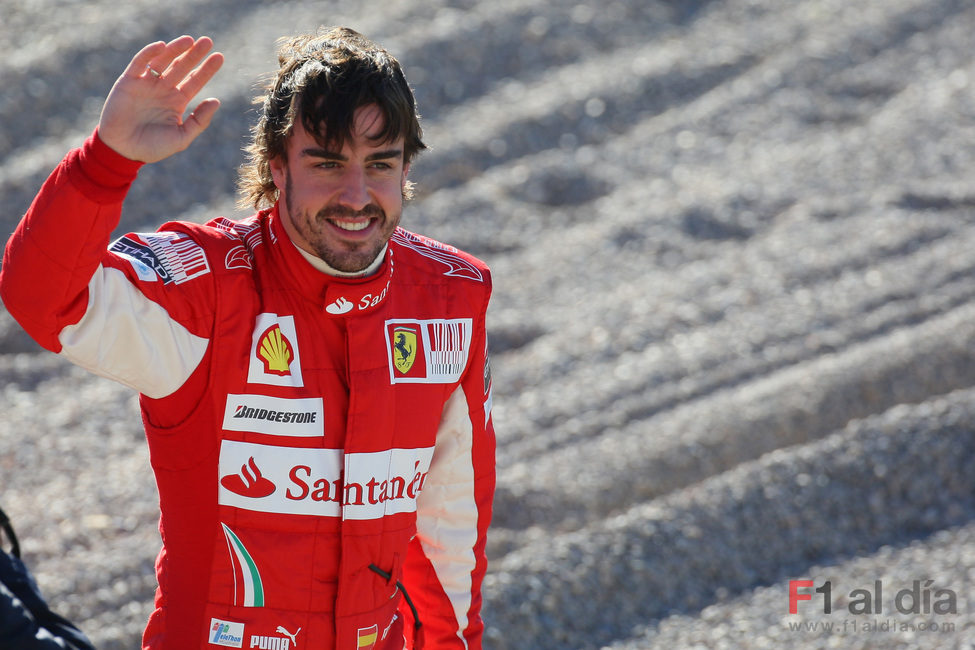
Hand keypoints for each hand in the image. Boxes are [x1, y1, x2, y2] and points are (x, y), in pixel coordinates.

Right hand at [97, 36, 223, 162]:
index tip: (220, 56)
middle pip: (181, 67)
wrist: (123, 151)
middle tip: (207, 41)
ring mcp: (146, 84)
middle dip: (194, 54)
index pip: (195, 81)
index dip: (207, 69)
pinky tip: (163, 46)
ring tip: (189, 40)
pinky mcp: (128, 81)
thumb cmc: (152, 148)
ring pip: (163, 61)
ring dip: (175, 49)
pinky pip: (139, 63)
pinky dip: (149, 53)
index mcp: (176, 102)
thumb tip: (216, 100)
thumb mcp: (182, 137)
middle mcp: (163, 90)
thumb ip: (199, 120)